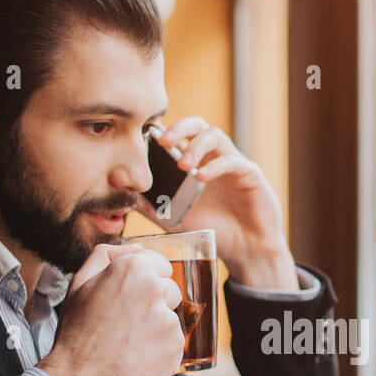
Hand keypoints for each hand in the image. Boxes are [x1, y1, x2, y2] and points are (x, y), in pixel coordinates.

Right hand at [37, 243, 183, 375]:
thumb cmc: (79, 331)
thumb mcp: (80, 283)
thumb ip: (107, 256)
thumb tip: (137, 246)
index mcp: (133, 269)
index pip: (160, 265)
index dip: (145, 281)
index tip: (132, 297)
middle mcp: (155, 290)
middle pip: (170, 290)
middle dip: (154, 304)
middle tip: (128, 323)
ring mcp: (168, 319)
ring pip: (172, 317)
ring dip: (158, 328)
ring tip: (130, 342)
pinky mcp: (176, 346)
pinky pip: (174, 343)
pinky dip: (161, 350)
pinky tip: (138, 356)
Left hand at [137, 118, 298, 290]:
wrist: (247, 250)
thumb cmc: (215, 230)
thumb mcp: (177, 220)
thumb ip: (154, 207)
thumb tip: (125, 198)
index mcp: (196, 163)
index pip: (179, 135)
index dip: (163, 131)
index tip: (145, 139)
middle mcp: (214, 158)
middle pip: (197, 125)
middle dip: (179, 128)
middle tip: (162, 142)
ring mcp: (233, 164)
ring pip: (215, 136)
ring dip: (195, 146)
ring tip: (183, 164)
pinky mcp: (250, 175)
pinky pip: (233, 161)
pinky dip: (215, 166)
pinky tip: (202, 177)